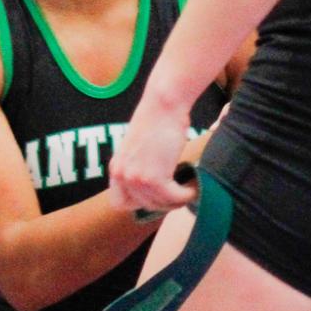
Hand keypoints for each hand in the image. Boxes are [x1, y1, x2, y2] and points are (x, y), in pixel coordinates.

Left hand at [108, 92, 193, 215]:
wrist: (163, 104)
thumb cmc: (157, 120)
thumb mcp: (138, 149)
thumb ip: (139, 168)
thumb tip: (154, 189)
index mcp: (116, 169)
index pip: (119, 204)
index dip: (139, 203)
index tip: (156, 196)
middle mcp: (122, 176)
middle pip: (145, 206)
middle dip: (165, 202)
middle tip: (180, 192)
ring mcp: (137, 179)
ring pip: (162, 204)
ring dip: (179, 199)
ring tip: (190, 188)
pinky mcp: (155, 178)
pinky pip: (175, 198)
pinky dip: (188, 195)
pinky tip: (194, 186)